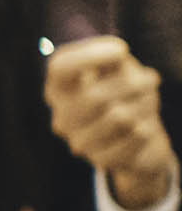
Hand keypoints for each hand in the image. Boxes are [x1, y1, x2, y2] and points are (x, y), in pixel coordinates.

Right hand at [46, 37, 176, 209]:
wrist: (139, 140)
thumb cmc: (126, 95)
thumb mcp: (118, 70)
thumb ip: (114, 59)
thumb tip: (118, 54)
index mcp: (58, 90)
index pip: (59, 68)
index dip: (89, 55)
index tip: (122, 49)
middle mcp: (61, 117)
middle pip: (95, 96)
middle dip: (132, 83)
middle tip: (152, 78)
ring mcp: (79, 142)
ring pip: (120, 117)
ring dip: (144, 104)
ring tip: (150, 101)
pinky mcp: (102, 161)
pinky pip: (135, 137)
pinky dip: (148, 127)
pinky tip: (146, 125)